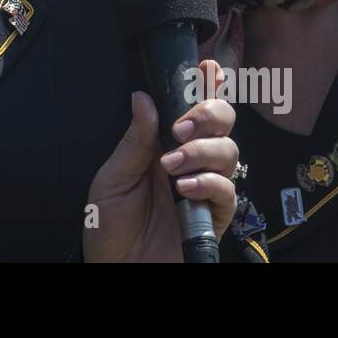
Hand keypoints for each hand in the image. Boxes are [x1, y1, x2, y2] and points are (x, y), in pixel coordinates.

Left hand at [83, 59, 237, 262]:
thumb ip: (135, 140)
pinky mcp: (214, 216)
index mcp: (162, 146)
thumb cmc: (109, 227)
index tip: (207, 68)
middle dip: (209, 113)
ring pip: (229, 151)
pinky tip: (184, 187)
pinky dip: (208, 182)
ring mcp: (204, 188)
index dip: (205, 87)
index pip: (190, 110)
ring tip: (171, 165)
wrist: (117, 270)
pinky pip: (228, 189)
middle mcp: (189, 162)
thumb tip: (143, 97)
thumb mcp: (113, 178)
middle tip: (182, 127)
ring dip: (201, 150)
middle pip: (222, 123)